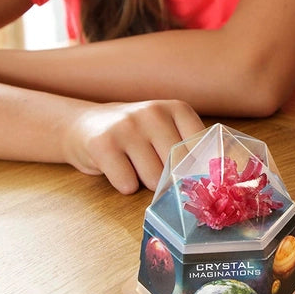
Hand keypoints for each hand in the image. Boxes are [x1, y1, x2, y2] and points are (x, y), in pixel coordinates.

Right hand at [63, 99, 204, 194]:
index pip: (202, 151)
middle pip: (177, 169)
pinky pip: (127, 184)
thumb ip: (189, 149)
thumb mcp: (167, 131)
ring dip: (144, 181)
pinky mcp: (103, 144)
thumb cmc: (136, 135)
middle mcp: (154, 112)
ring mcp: (127, 126)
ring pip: (154, 180)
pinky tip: (118, 168)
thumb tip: (208, 180)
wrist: (85, 125)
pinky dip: (124, 185)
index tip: (186, 174)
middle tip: (151, 164)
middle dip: (166, 178)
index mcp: (177, 108)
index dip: (194, 170)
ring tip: (133, 163)